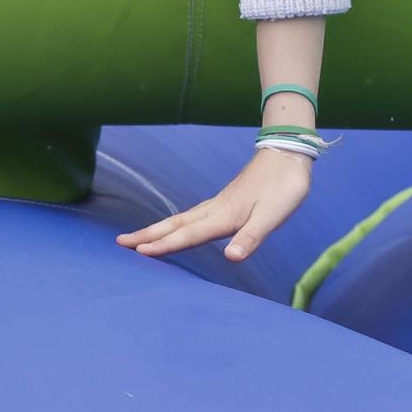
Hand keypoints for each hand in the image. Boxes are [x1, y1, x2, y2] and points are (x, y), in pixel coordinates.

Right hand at [117, 148, 310, 262]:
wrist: (290, 153)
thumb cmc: (284, 186)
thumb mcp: (272, 215)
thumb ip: (251, 237)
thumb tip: (230, 258)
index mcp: (223, 216)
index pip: (188, 234)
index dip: (165, 245)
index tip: (137, 251)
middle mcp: (216, 209)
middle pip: (176, 224)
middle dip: (148, 235)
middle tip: (120, 243)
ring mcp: (220, 203)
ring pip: (182, 218)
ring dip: (159, 229)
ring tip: (139, 238)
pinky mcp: (226, 200)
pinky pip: (193, 215)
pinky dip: (177, 223)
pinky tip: (179, 226)